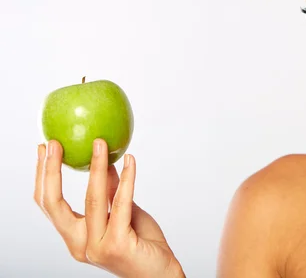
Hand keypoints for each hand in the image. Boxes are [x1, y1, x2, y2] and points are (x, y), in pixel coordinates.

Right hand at [34, 139, 184, 277]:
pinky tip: (130, 160)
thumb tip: (104, 161)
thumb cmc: (142, 245)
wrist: (161, 274)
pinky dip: (126, 179)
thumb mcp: (123, 213)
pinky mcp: (117, 245)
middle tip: (55, 144)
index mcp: (75, 238)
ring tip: (100, 143)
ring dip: (95, 166)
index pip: (49, 205)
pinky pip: (120, 203)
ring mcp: (96, 248)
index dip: (43, 176)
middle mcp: (79, 245)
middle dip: (51, 171)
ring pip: (91, 199)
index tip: (45, 148)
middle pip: (54, 204)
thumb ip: (110, 193)